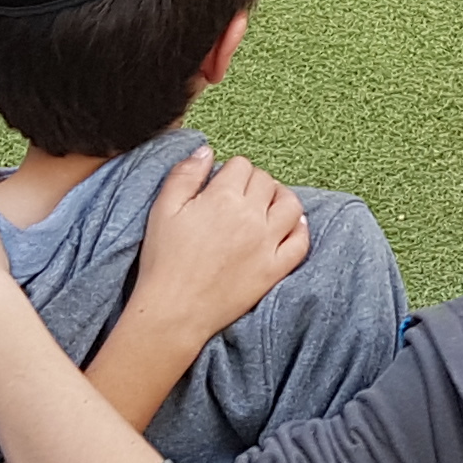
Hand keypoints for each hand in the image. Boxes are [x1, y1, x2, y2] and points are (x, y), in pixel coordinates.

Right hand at [120, 151, 311, 346]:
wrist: (174, 311)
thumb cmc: (164, 261)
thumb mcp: (163, 209)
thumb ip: (185, 174)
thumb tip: (206, 151)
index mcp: (222, 197)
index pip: (242, 165)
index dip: (232, 171)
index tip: (223, 183)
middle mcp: (250, 216)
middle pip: (266, 181)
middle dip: (254, 182)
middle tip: (240, 195)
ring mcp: (266, 244)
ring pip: (291, 206)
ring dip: (282, 198)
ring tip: (269, 204)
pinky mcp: (274, 269)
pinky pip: (300, 243)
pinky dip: (300, 230)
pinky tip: (291, 227)